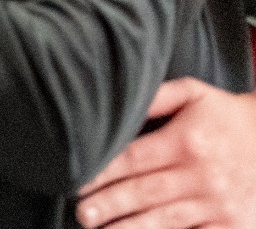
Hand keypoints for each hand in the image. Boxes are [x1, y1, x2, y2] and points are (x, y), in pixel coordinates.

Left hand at [77, 79, 255, 227]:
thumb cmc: (225, 116)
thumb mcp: (193, 94)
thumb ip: (154, 97)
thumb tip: (115, 102)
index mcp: (186, 141)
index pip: (133, 159)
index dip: (101, 172)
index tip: (76, 181)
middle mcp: (202, 175)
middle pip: (145, 192)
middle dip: (109, 204)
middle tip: (81, 214)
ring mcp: (219, 204)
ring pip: (165, 220)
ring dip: (130, 228)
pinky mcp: (233, 225)